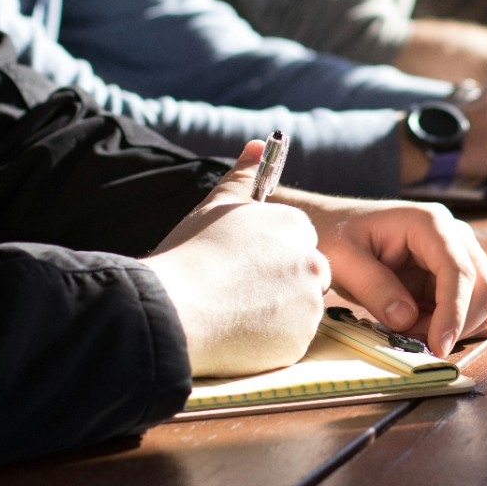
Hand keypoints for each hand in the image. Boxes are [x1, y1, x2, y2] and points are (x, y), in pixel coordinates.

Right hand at [144, 140, 329, 377]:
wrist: (174, 309)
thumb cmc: (191, 253)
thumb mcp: (216, 206)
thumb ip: (243, 176)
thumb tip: (258, 144)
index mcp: (295, 227)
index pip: (297, 240)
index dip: (269, 254)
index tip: (243, 264)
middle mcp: (312, 262)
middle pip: (305, 274)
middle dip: (279, 283)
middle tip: (237, 291)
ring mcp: (309, 304)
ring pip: (299, 308)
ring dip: (275, 312)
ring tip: (232, 311)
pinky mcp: (300, 341)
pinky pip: (290, 340)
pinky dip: (269, 340)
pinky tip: (237, 334)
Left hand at [280, 194, 486, 356]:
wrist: (333, 227)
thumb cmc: (335, 235)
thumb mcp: (343, 259)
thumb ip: (374, 287)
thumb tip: (407, 319)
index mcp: (430, 223)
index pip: (458, 270)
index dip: (454, 312)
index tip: (438, 346)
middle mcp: (454, 235)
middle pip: (483, 287)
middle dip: (455, 323)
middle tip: (411, 339)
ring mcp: (458, 254)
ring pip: (482, 301)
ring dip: (453, 327)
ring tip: (409, 329)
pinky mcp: (453, 275)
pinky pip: (471, 307)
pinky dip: (454, 326)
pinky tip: (422, 327)